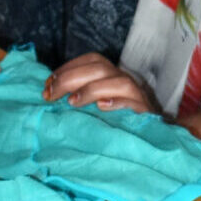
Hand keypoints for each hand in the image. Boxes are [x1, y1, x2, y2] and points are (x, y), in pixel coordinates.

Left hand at [47, 53, 161, 115]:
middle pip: (99, 68)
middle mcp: (124, 81)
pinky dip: (118, 102)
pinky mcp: (146, 113)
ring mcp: (137, 96)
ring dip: (92, 89)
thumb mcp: (96, 106)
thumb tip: (50, 93)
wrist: (153, 139)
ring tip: (72, 102)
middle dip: (70, 78)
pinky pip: (134, 103)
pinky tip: (102, 107)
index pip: (91, 60)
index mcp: (112, 76)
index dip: (68, 68)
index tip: (47, 84)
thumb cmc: (118, 122)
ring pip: (118, 81)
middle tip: (50, 95)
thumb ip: (80, 97)